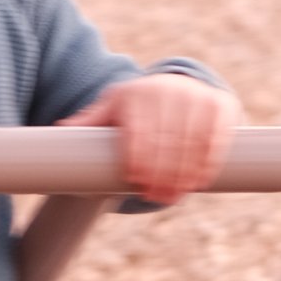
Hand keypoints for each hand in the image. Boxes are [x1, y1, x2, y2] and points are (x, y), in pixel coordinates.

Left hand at [72, 74, 242, 201]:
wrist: (180, 83)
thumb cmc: (139, 104)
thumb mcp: (114, 107)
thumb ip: (90, 120)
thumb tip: (60, 129)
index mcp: (137, 94)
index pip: (138, 130)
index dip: (138, 158)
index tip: (136, 182)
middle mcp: (168, 91)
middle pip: (165, 140)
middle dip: (160, 173)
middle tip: (154, 197)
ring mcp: (197, 97)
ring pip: (191, 143)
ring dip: (183, 174)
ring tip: (173, 197)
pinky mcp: (220, 105)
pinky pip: (215, 138)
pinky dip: (207, 163)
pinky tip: (197, 181)